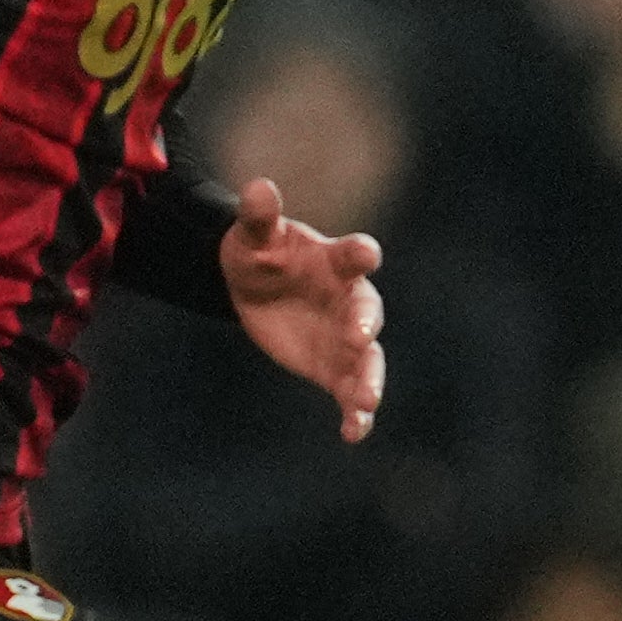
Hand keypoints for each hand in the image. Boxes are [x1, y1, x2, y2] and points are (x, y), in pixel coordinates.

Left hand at [222, 177, 384, 443]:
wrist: (254, 288)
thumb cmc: (259, 253)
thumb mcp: (251, 235)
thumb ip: (258, 216)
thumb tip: (258, 187)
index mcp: (334, 262)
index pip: (354, 256)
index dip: (360, 254)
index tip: (367, 254)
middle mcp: (350, 301)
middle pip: (368, 312)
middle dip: (366, 325)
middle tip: (361, 337)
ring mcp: (346, 337)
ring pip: (368, 360)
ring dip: (370, 380)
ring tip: (367, 402)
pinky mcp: (335, 368)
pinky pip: (350, 392)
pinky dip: (356, 414)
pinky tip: (353, 433)